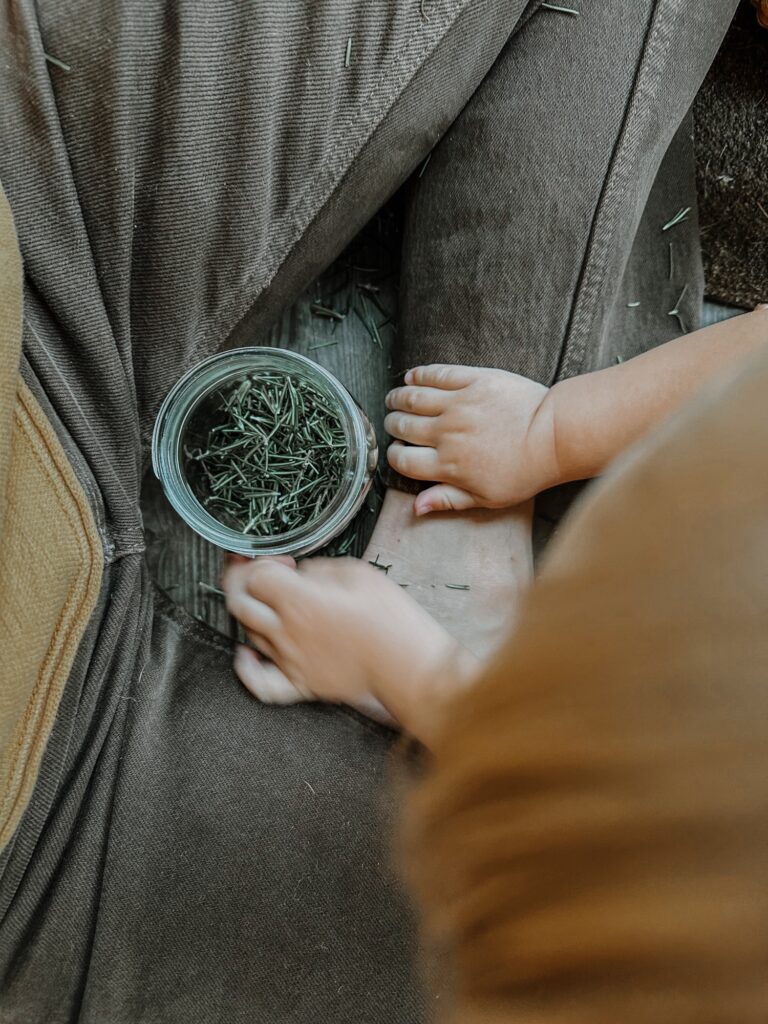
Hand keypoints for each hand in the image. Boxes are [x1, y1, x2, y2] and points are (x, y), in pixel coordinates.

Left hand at [221, 556, 479, 741]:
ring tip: (269, 602)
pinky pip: (260, 683)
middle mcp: (286, 632)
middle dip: (241, 581)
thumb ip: (318, 569)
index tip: (282, 560)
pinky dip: (246, 668)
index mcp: (299, 601)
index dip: (261, 562)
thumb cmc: (391, 618)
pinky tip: (246, 653)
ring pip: (248, 632)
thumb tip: (300, 574)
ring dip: (251, 612)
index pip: (254, 577)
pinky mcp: (301, 684)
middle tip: (257, 572)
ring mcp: (290, 661)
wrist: (409, 665)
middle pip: (239, 603)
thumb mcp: (358, 573)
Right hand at [385, 364, 559, 513]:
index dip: (394, 457)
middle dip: (393, 426)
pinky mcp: (472, 381)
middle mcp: (446, 434)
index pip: (403, 460)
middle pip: (403, 427)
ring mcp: (457, 405)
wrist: (553, 436)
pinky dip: (419, 374)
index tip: (397, 453)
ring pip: (413, 398)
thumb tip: (416, 508)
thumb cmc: (525, 471)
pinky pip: (436, 374)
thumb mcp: (486, 498)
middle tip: (393, 424)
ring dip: (398, 398)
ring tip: (394, 399)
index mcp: (447, 465)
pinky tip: (412, 376)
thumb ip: (447, 500)